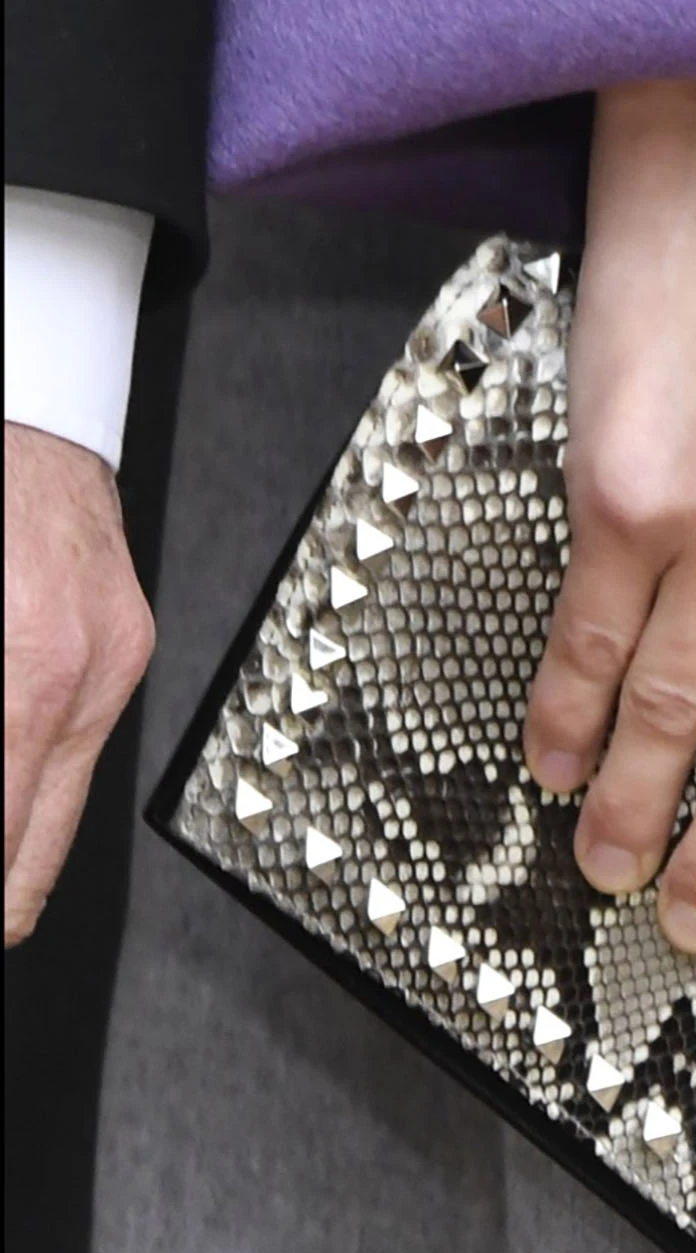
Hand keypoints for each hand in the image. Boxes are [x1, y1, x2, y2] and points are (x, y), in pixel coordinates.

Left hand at [4, 422, 153, 945]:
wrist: (29, 397)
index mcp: (24, 667)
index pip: (2, 834)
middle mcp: (79, 675)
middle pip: (31, 850)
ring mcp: (113, 661)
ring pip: (55, 814)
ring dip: (9, 854)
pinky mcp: (126, 643)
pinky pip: (71, 751)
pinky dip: (27, 795)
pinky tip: (7, 809)